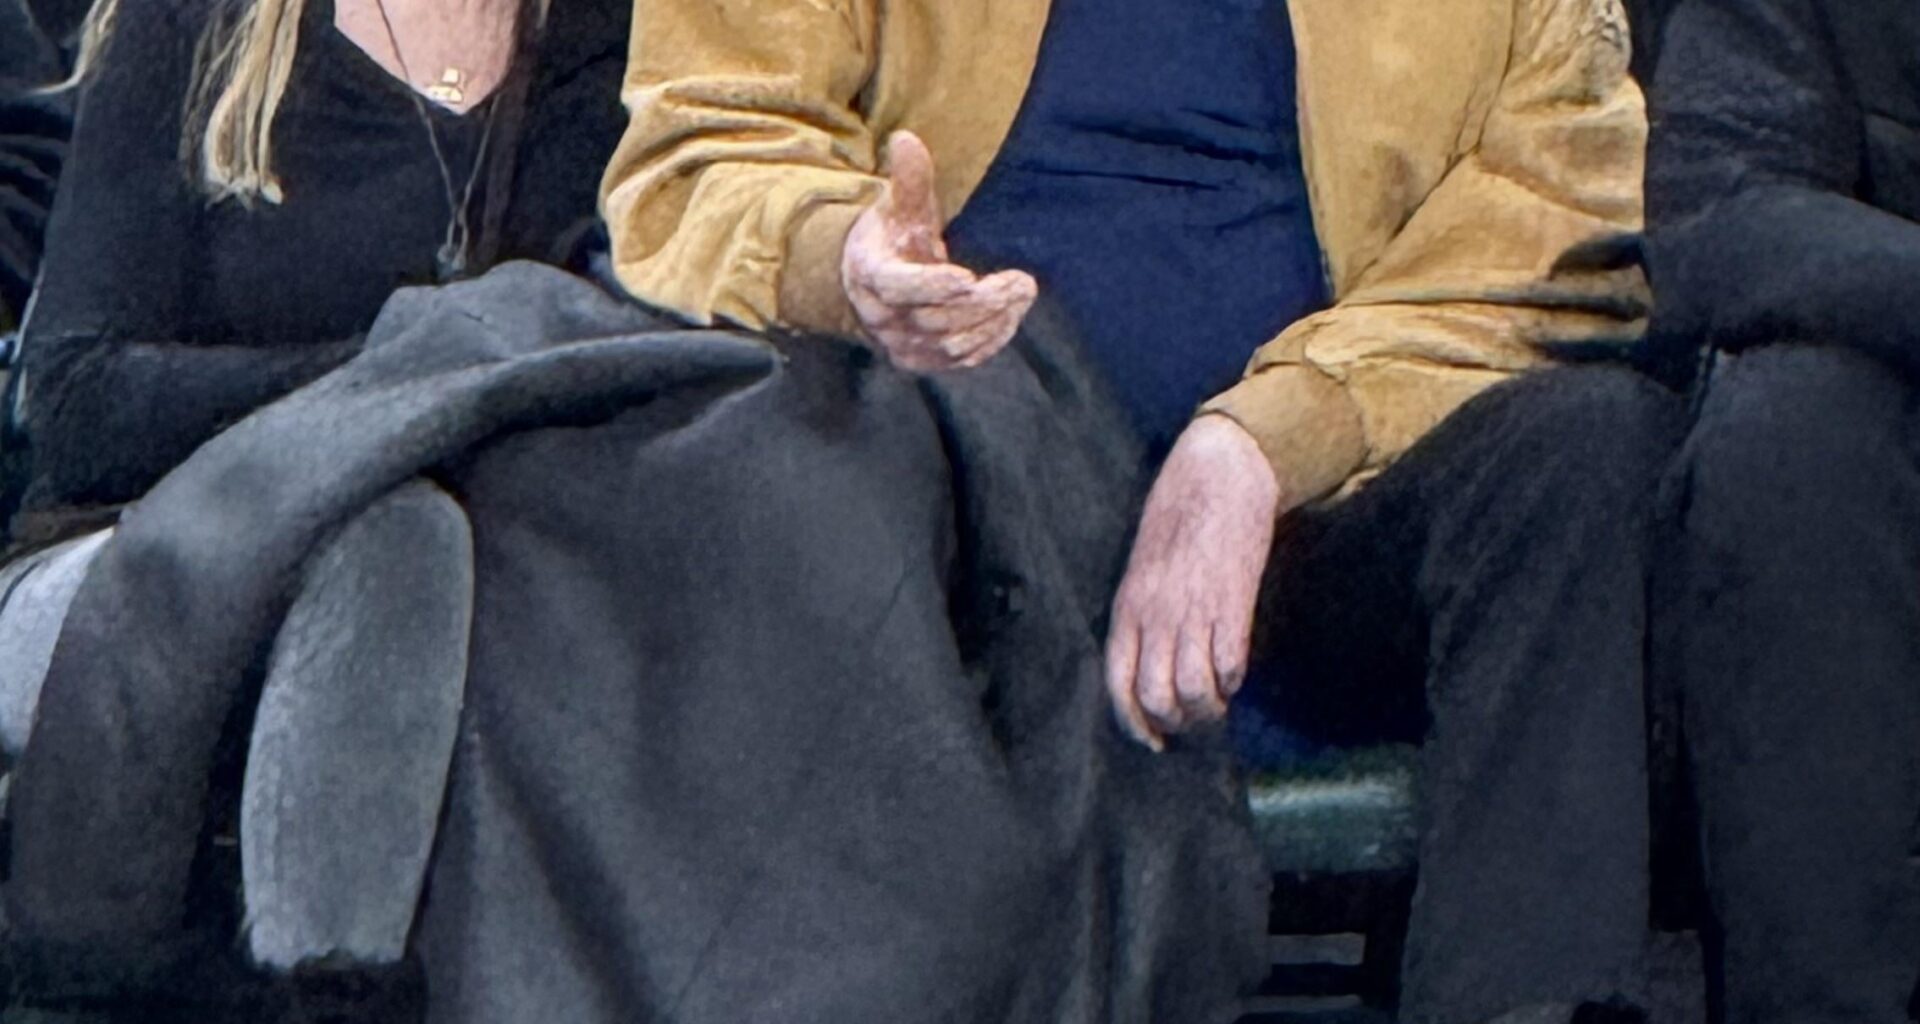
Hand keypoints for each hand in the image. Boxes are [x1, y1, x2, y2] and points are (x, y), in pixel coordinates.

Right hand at [842, 132, 1037, 372]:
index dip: (932, 285)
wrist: (872, 285)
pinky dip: (989, 340)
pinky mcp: (923, 361)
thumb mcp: (900, 206)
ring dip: (992, 321)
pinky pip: (959, 359)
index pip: (899, 287)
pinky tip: (1011, 316)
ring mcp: (902, 344)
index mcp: (872, 275)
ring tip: (1022, 294)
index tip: (969, 278)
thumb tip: (906, 139)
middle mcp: (882, 317)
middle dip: (982, 303)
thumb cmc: (894, 237)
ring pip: (950, 343)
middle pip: (934, 318)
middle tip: (1022, 282)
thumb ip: (909, 179)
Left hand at [1106, 416, 1282, 749]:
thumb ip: (1141, 616)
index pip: (1117, 683)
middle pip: (1156, 697)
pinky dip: (1234, 680)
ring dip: (1209, 709)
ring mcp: (1193, 611)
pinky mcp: (1232, 603)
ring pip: (1194, 691)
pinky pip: (1231, 664)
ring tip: (1217, 700)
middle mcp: (1155, 616)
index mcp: (1127, 608)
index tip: (1153, 742)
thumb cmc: (1178, 520)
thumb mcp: (1142, 569)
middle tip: (1193, 719)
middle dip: (1177, 723)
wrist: (1217, 476)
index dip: (1133, 723)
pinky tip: (1235, 670)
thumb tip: (1149, 666)